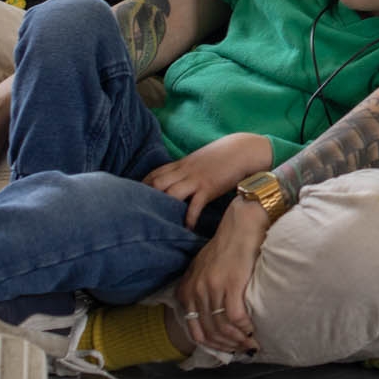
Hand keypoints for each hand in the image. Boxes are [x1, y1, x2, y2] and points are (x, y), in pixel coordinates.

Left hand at [144, 132, 271, 229]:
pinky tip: (187, 229)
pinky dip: (189, 218)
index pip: (154, 174)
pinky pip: (194, 205)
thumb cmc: (223, 156)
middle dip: (146, 199)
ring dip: (164, 208)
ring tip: (160, 225)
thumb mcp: (200, 160)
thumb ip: (186, 170)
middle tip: (142, 216)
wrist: (244, 149)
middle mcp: (185, 171)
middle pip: (157, 183)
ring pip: (171, 193)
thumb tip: (177, 182)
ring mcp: (196, 179)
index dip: (141, 187)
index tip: (134, 199)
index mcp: (181, 164)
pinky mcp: (209, 187)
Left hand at [175, 196, 269, 352]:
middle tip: (242, 350)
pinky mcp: (230, 284)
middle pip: (209, 333)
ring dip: (237, 340)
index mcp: (186, 291)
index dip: (212, 346)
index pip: (194, 331)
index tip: (227, 349)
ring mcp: (211, 288)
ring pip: (222, 328)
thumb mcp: (203, 270)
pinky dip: (244, 328)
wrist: (241, 226)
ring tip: (251, 344)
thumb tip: (210, 319)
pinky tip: (253, 330)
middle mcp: (195, 292)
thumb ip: (200, 292)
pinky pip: (235, 317)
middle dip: (227, 347)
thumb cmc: (226, 248)